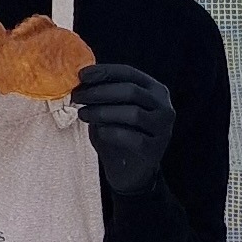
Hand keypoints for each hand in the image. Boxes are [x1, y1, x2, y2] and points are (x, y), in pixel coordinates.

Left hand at [72, 63, 174, 194]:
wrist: (128, 170)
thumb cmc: (118, 134)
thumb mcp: (111, 108)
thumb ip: (102, 93)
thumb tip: (81, 80)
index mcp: (154, 90)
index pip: (129, 73)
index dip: (104, 72)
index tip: (81, 76)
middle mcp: (164, 106)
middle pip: (131, 91)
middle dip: (99, 92)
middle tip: (77, 96)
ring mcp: (162, 128)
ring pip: (132, 113)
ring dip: (102, 112)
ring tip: (83, 114)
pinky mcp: (155, 149)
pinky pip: (133, 138)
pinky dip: (112, 133)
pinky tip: (100, 132)